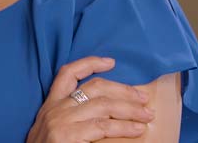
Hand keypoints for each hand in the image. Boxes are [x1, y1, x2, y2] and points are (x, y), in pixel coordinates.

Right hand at [26, 56, 154, 142]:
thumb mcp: (54, 130)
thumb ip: (73, 119)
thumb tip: (107, 114)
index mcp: (50, 105)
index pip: (67, 73)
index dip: (90, 63)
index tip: (111, 62)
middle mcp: (55, 109)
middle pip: (94, 87)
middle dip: (122, 90)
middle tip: (143, 97)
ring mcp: (61, 121)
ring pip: (102, 105)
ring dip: (129, 109)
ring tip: (147, 114)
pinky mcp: (66, 136)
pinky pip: (102, 126)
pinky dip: (123, 127)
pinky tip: (137, 129)